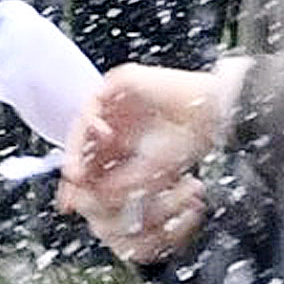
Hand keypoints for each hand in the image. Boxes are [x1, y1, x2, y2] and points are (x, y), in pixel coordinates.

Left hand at [57, 62, 237, 267]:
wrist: (215, 114)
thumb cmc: (190, 142)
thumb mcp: (148, 172)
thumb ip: (119, 185)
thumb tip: (91, 199)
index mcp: (124, 140)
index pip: (91, 159)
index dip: (79, 181)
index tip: (68, 203)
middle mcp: (117, 119)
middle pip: (83, 142)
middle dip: (74, 165)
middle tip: (71, 184)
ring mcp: (117, 100)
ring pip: (84, 124)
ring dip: (78, 147)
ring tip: (79, 169)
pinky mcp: (121, 81)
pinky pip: (93, 101)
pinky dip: (92, 120)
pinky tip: (103, 136)